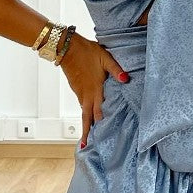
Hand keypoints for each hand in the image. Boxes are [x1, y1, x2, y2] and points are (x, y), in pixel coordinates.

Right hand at [56, 32, 129, 146]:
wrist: (66, 47)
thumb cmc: (87, 51)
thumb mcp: (105, 58)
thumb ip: (116, 70)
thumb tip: (126, 79)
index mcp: (95, 90)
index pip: (96, 113)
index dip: (97, 126)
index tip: (97, 139)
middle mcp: (86, 95)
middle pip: (86, 117)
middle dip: (86, 132)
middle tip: (85, 145)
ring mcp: (79, 92)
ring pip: (84, 111)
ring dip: (86, 122)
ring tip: (89, 133)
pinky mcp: (76, 88)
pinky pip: (82, 103)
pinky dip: (85, 111)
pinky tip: (89, 114)